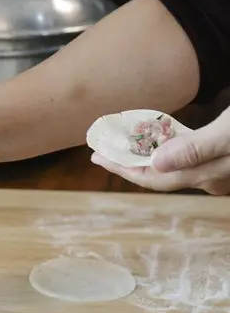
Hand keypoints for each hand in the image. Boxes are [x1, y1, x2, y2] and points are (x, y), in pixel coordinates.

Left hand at [92, 106, 229, 194]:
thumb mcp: (228, 135)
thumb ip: (195, 149)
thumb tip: (156, 163)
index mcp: (206, 175)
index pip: (153, 178)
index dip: (122, 168)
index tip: (96, 157)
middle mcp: (209, 178)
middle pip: (158, 174)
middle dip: (128, 162)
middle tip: (102, 149)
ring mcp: (217, 170)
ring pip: (172, 166)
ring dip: (146, 155)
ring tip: (123, 144)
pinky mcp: (223, 157)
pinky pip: (185, 157)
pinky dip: (167, 148)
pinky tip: (160, 138)